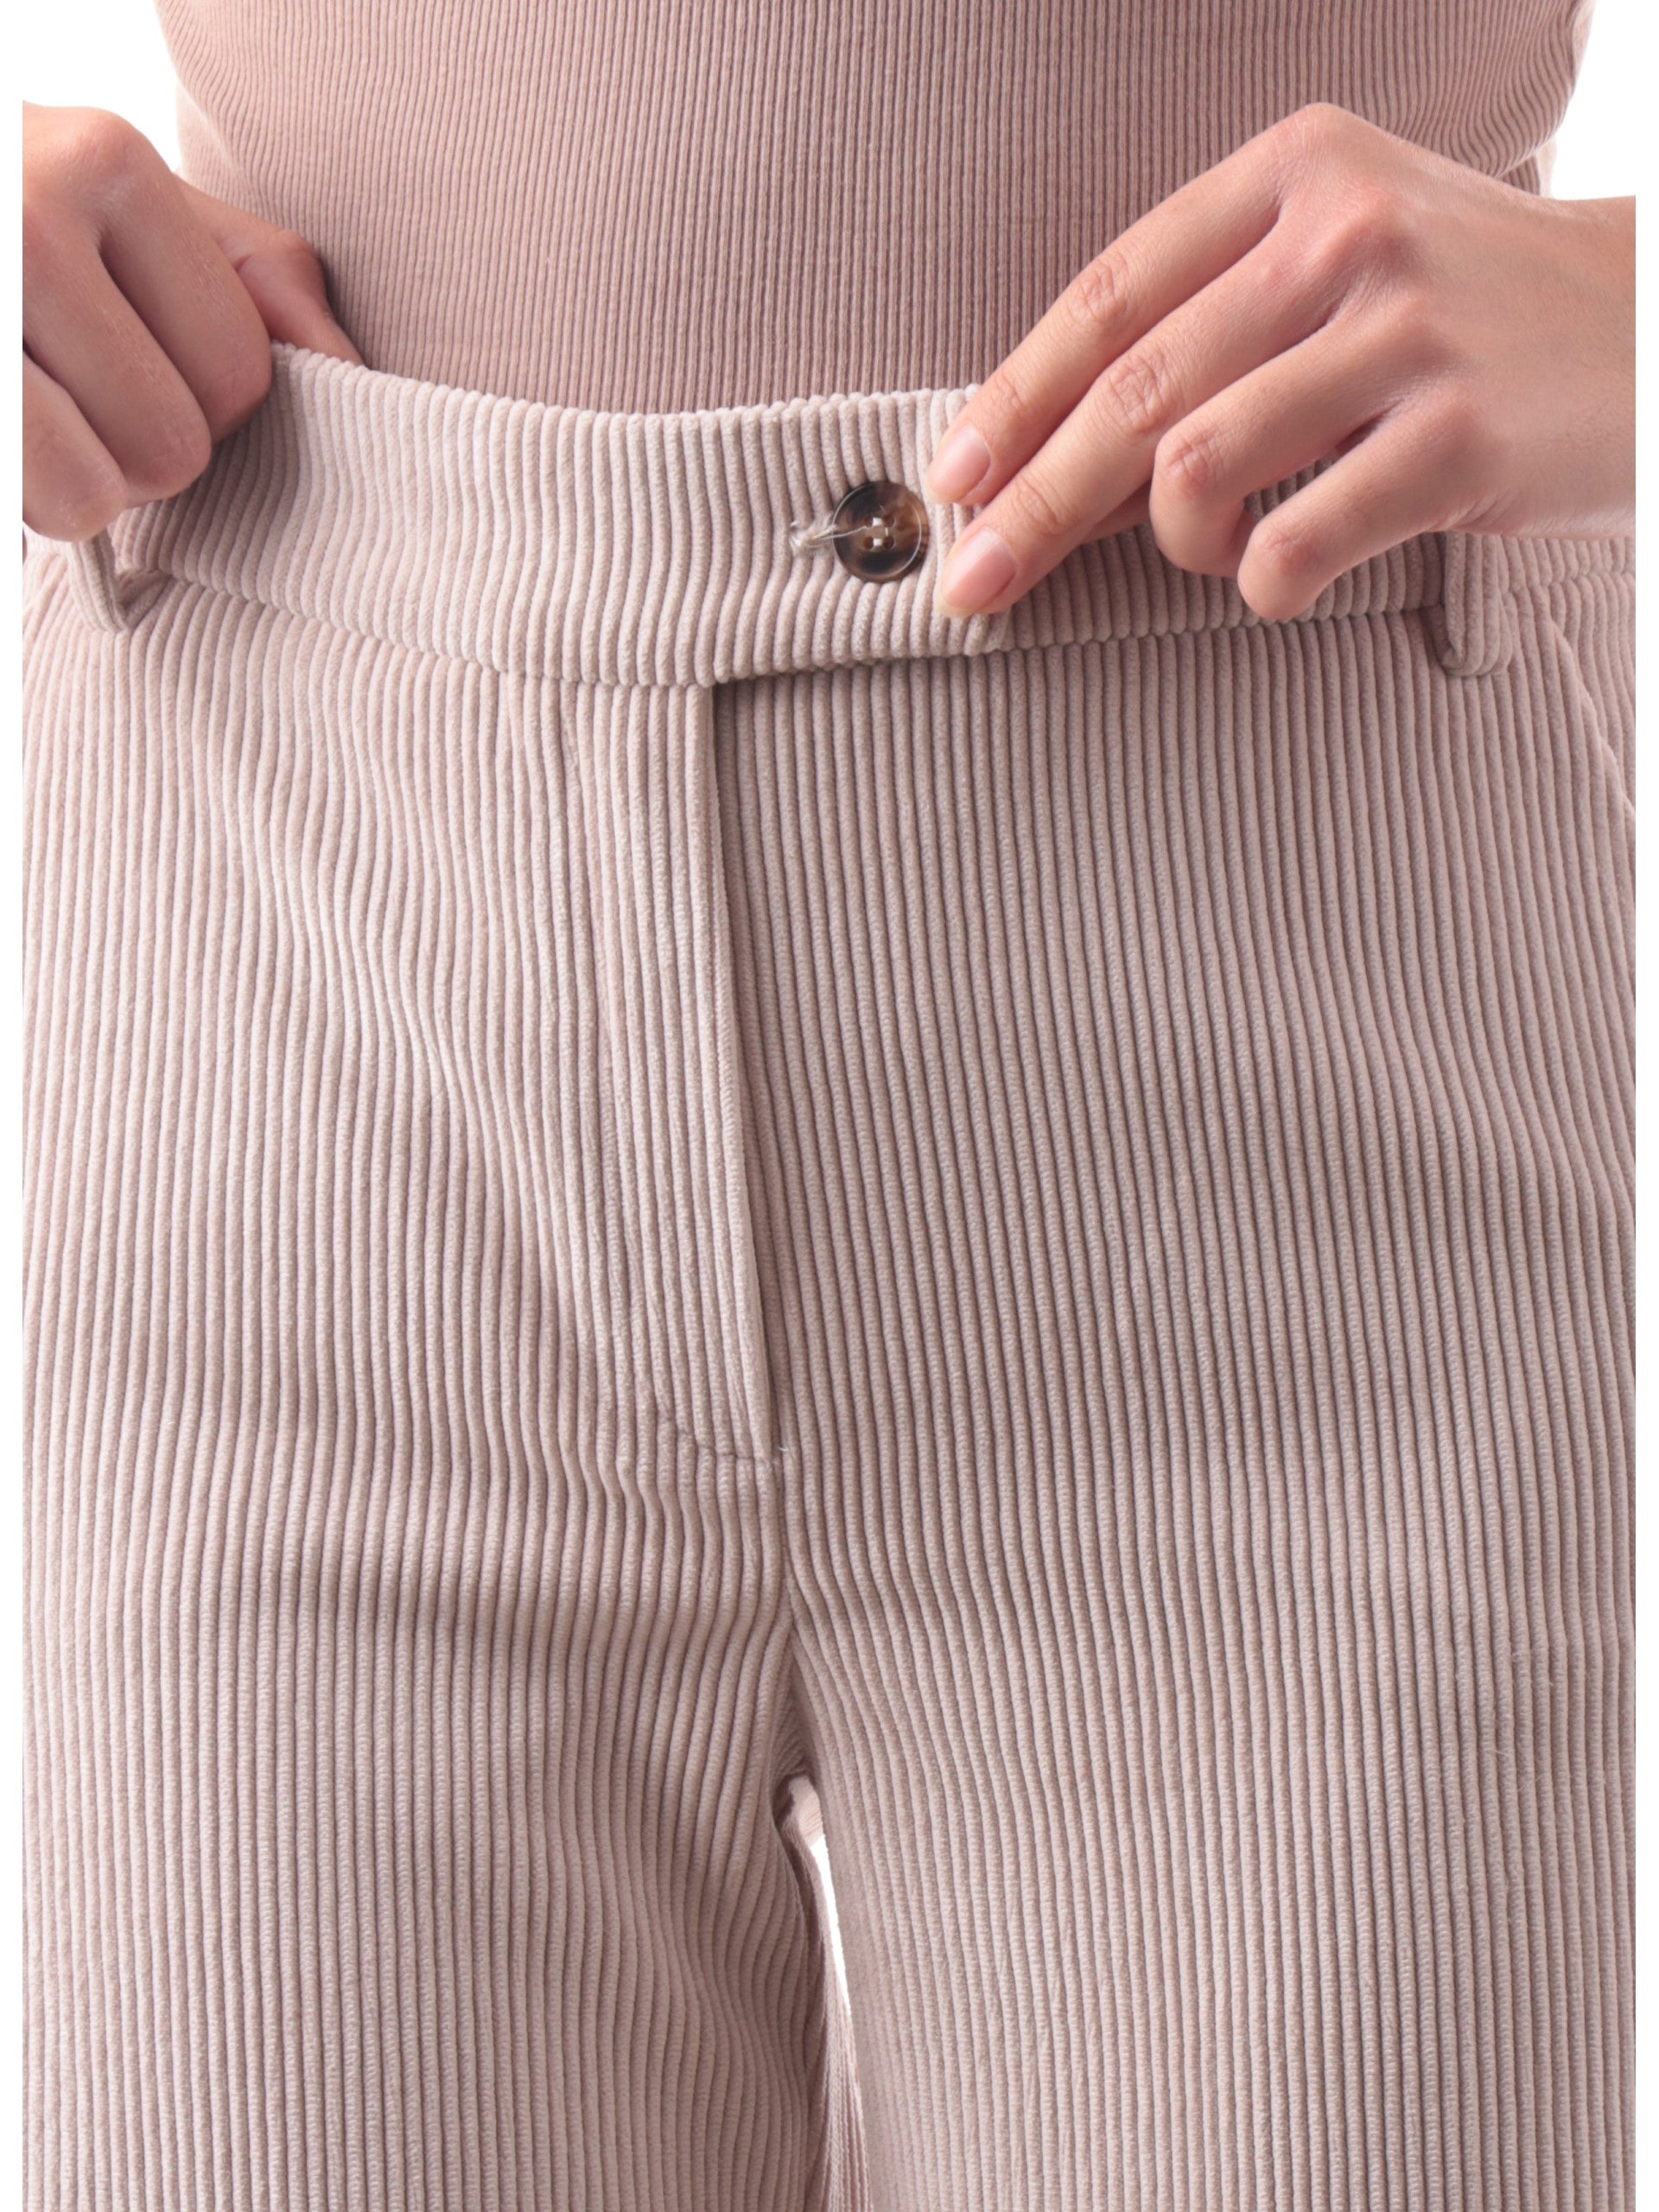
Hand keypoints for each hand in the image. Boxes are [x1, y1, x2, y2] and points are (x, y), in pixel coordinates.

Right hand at [23, 101, 363, 542]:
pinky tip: (11, 434)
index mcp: (106, 161)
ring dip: (75, 483)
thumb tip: (356, 378)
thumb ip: (258, 285)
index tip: (136, 362)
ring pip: (97, 493)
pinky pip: (41, 507)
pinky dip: (28, 501)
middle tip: (75, 392)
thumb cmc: (26, 220)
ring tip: (35, 411)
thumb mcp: (142, 213)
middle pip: (174, 444)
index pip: (239, 375)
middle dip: (136, 448)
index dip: (204, 405)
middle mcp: (21, 214)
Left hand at [927, 103, 1634, 623]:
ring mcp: (1405, 331)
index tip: (951, 478)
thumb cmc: (1473, 312)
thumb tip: (1066, 452)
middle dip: (1032, 504)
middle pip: (1130, 393)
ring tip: (1209, 552)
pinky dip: (1260, 585)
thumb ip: (1219, 324)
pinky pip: (1293, 542)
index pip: (1111, 294)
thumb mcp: (1348, 255)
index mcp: (1296, 174)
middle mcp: (1343, 235)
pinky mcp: (1456, 435)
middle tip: (971, 585)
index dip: (1014, 397)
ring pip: (1195, 467)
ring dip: (1173, 543)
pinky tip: (1280, 579)